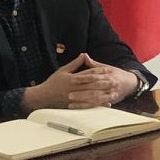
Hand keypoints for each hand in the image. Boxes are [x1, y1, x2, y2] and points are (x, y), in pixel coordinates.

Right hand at [21, 54, 138, 112]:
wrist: (43, 97)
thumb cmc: (53, 83)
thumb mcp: (63, 71)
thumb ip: (74, 64)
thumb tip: (84, 54)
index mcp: (72, 79)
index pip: (88, 74)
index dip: (99, 71)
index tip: (109, 69)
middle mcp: (74, 88)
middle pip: (92, 85)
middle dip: (105, 83)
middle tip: (116, 81)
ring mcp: (75, 98)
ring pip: (92, 95)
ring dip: (104, 94)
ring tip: (115, 92)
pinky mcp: (75, 105)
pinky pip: (89, 105)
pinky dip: (99, 104)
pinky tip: (107, 103)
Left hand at [65, 58, 139, 107]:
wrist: (130, 83)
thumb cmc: (115, 74)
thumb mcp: (106, 67)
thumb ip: (93, 64)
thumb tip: (84, 55)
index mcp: (107, 74)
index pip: (93, 76)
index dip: (82, 78)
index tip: (72, 79)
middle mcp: (109, 84)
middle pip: (94, 89)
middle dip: (81, 92)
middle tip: (69, 94)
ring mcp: (110, 93)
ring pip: (95, 98)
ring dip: (83, 101)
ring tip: (71, 102)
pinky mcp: (110, 101)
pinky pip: (97, 105)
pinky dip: (87, 106)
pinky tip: (78, 107)